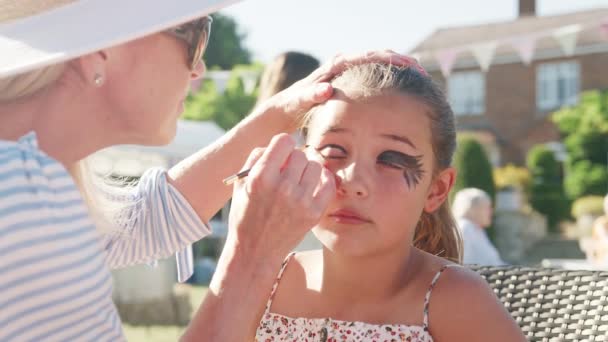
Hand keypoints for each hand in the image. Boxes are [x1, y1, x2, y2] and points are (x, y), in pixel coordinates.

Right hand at [226, 133, 335, 259]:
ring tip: (299, 180)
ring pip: (315, 166)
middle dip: (293, 160)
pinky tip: (314, 185)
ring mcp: (300, 201)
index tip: (281, 154)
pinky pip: (329, 184)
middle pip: (300, 154)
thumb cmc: (246, 216)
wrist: (255, 252)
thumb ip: (256, 158)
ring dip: (307, 170)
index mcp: (260, 178)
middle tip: (288, 171)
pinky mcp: (314, 213)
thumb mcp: (241, 185)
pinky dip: (323, 181)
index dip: (282, 145)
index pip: (284, 140)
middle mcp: (282, 188)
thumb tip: (276, 145)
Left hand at [257, 50, 424, 129]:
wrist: (289, 106)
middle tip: (422, 72)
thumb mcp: (300, 100)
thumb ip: (311, 94)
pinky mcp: (352, 79)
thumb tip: (327, 90)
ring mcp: (349, 70)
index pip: (369, 56)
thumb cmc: (294, 104)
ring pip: (380, 64)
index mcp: (337, 64)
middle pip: (380, 56)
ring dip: (400, 70)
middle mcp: (345, 62)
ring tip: (421, 79)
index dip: (391, 60)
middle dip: (402, 62)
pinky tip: (405, 90)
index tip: (410, 65)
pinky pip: (376, 75)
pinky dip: (391, 79)